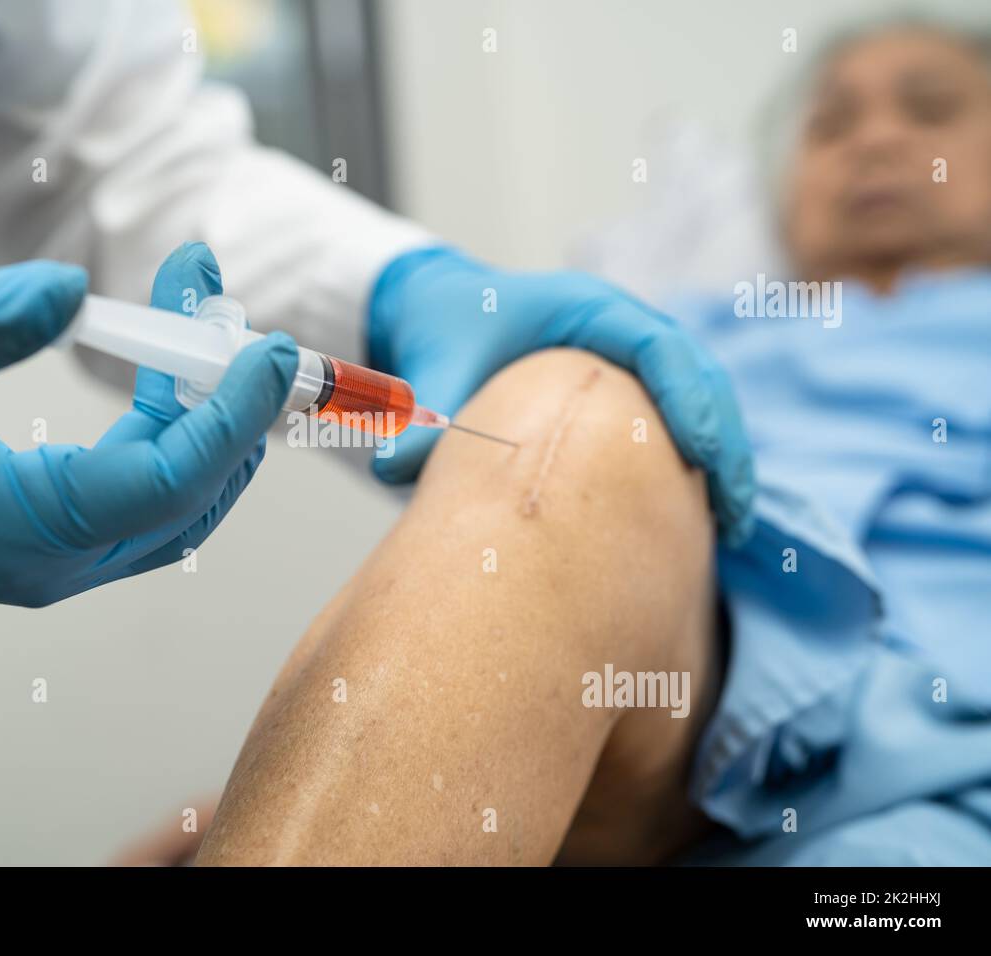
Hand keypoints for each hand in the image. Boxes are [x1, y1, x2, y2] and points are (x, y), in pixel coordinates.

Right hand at [0, 247, 297, 604]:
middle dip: (232, 407)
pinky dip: (168, 421)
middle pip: (191, 493)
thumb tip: (77, 288)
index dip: (229, 415)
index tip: (269, 349)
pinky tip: (166, 354)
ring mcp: (64, 552)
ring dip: (204, 409)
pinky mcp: (58, 529)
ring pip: (176, 490)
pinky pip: (143, 481)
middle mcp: (63, 561)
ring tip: (203, 311)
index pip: (168, 484)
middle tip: (245, 323)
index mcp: (32, 537)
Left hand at [367, 247, 753, 544]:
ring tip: (733, 526)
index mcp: (586, 307)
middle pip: (699, 375)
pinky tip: (704, 516)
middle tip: (735, 511)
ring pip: (702, 400)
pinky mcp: (630, 387)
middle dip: (726, 440)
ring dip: (725, 457)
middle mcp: (621, 325)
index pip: (659, 345)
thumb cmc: (443, 335)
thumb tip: (391, 467)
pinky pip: (681, 419)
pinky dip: (700, 461)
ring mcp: (632, 355)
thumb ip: (419, 417)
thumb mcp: (430, 371)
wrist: (439, 316)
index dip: (690, 398)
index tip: (706, 455)